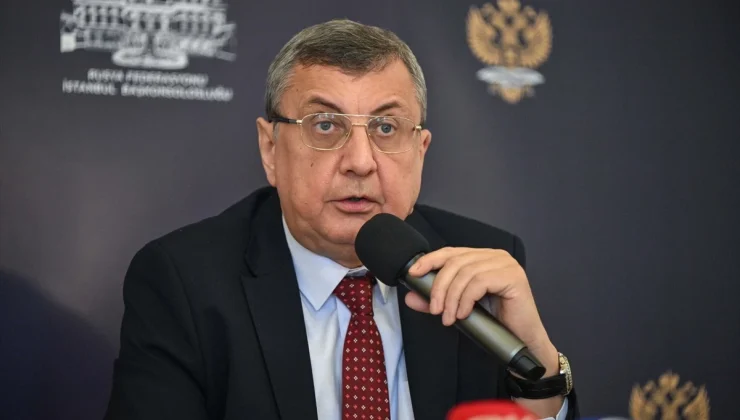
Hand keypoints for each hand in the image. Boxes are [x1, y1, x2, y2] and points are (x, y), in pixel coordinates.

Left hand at [405, 247, 558, 376]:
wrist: (522, 341)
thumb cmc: (495, 323)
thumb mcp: (460, 308)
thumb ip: (437, 300)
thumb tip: (410, 296)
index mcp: (482, 257)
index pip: (451, 252)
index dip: (430, 260)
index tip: (413, 274)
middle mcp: (495, 256)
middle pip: (455, 262)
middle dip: (439, 287)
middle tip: (434, 310)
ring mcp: (505, 264)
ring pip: (466, 272)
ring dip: (452, 297)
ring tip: (448, 317)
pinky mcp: (513, 276)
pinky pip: (480, 282)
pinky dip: (466, 299)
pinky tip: (464, 314)